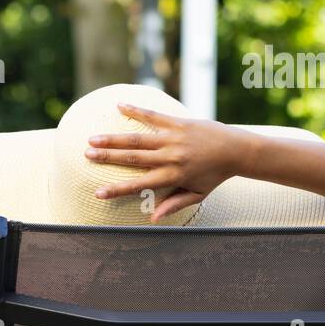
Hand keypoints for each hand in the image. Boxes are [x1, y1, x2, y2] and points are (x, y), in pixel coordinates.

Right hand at [84, 103, 254, 220]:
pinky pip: (154, 116)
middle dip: (108, 157)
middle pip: (133, 158)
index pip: (140, 184)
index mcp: (173, 176)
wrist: (237, 150)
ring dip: (114, 138)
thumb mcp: (198, 195)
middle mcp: (171, 157)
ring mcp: (174, 138)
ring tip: (93, 138)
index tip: (98, 193)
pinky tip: (119, 106)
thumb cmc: (215, 175)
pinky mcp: (179, 123)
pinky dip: (136, 111)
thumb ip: (175, 204)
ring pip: (138, 138)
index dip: (117, 189)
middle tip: (87, 155)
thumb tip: (153, 219)